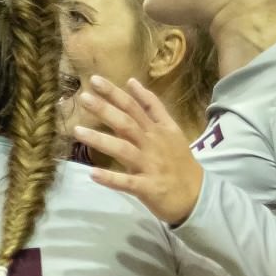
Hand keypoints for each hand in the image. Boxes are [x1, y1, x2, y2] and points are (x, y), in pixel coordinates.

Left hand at [72, 75, 205, 225]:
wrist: (198, 195)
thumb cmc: (178, 162)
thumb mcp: (170, 129)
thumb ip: (152, 107)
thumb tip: (132, 82)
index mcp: (158, 129)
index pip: (135, 106)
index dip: (116, 93)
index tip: (95, 80)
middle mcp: (153, 144)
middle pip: (127, 123)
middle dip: (105, 109)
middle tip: (83, 97)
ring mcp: (150, 165)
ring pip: (124, 149)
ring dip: (100, 140)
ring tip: (77, 131)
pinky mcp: (148, 187)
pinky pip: (127, 182)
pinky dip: (111, 178)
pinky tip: (92, 173)